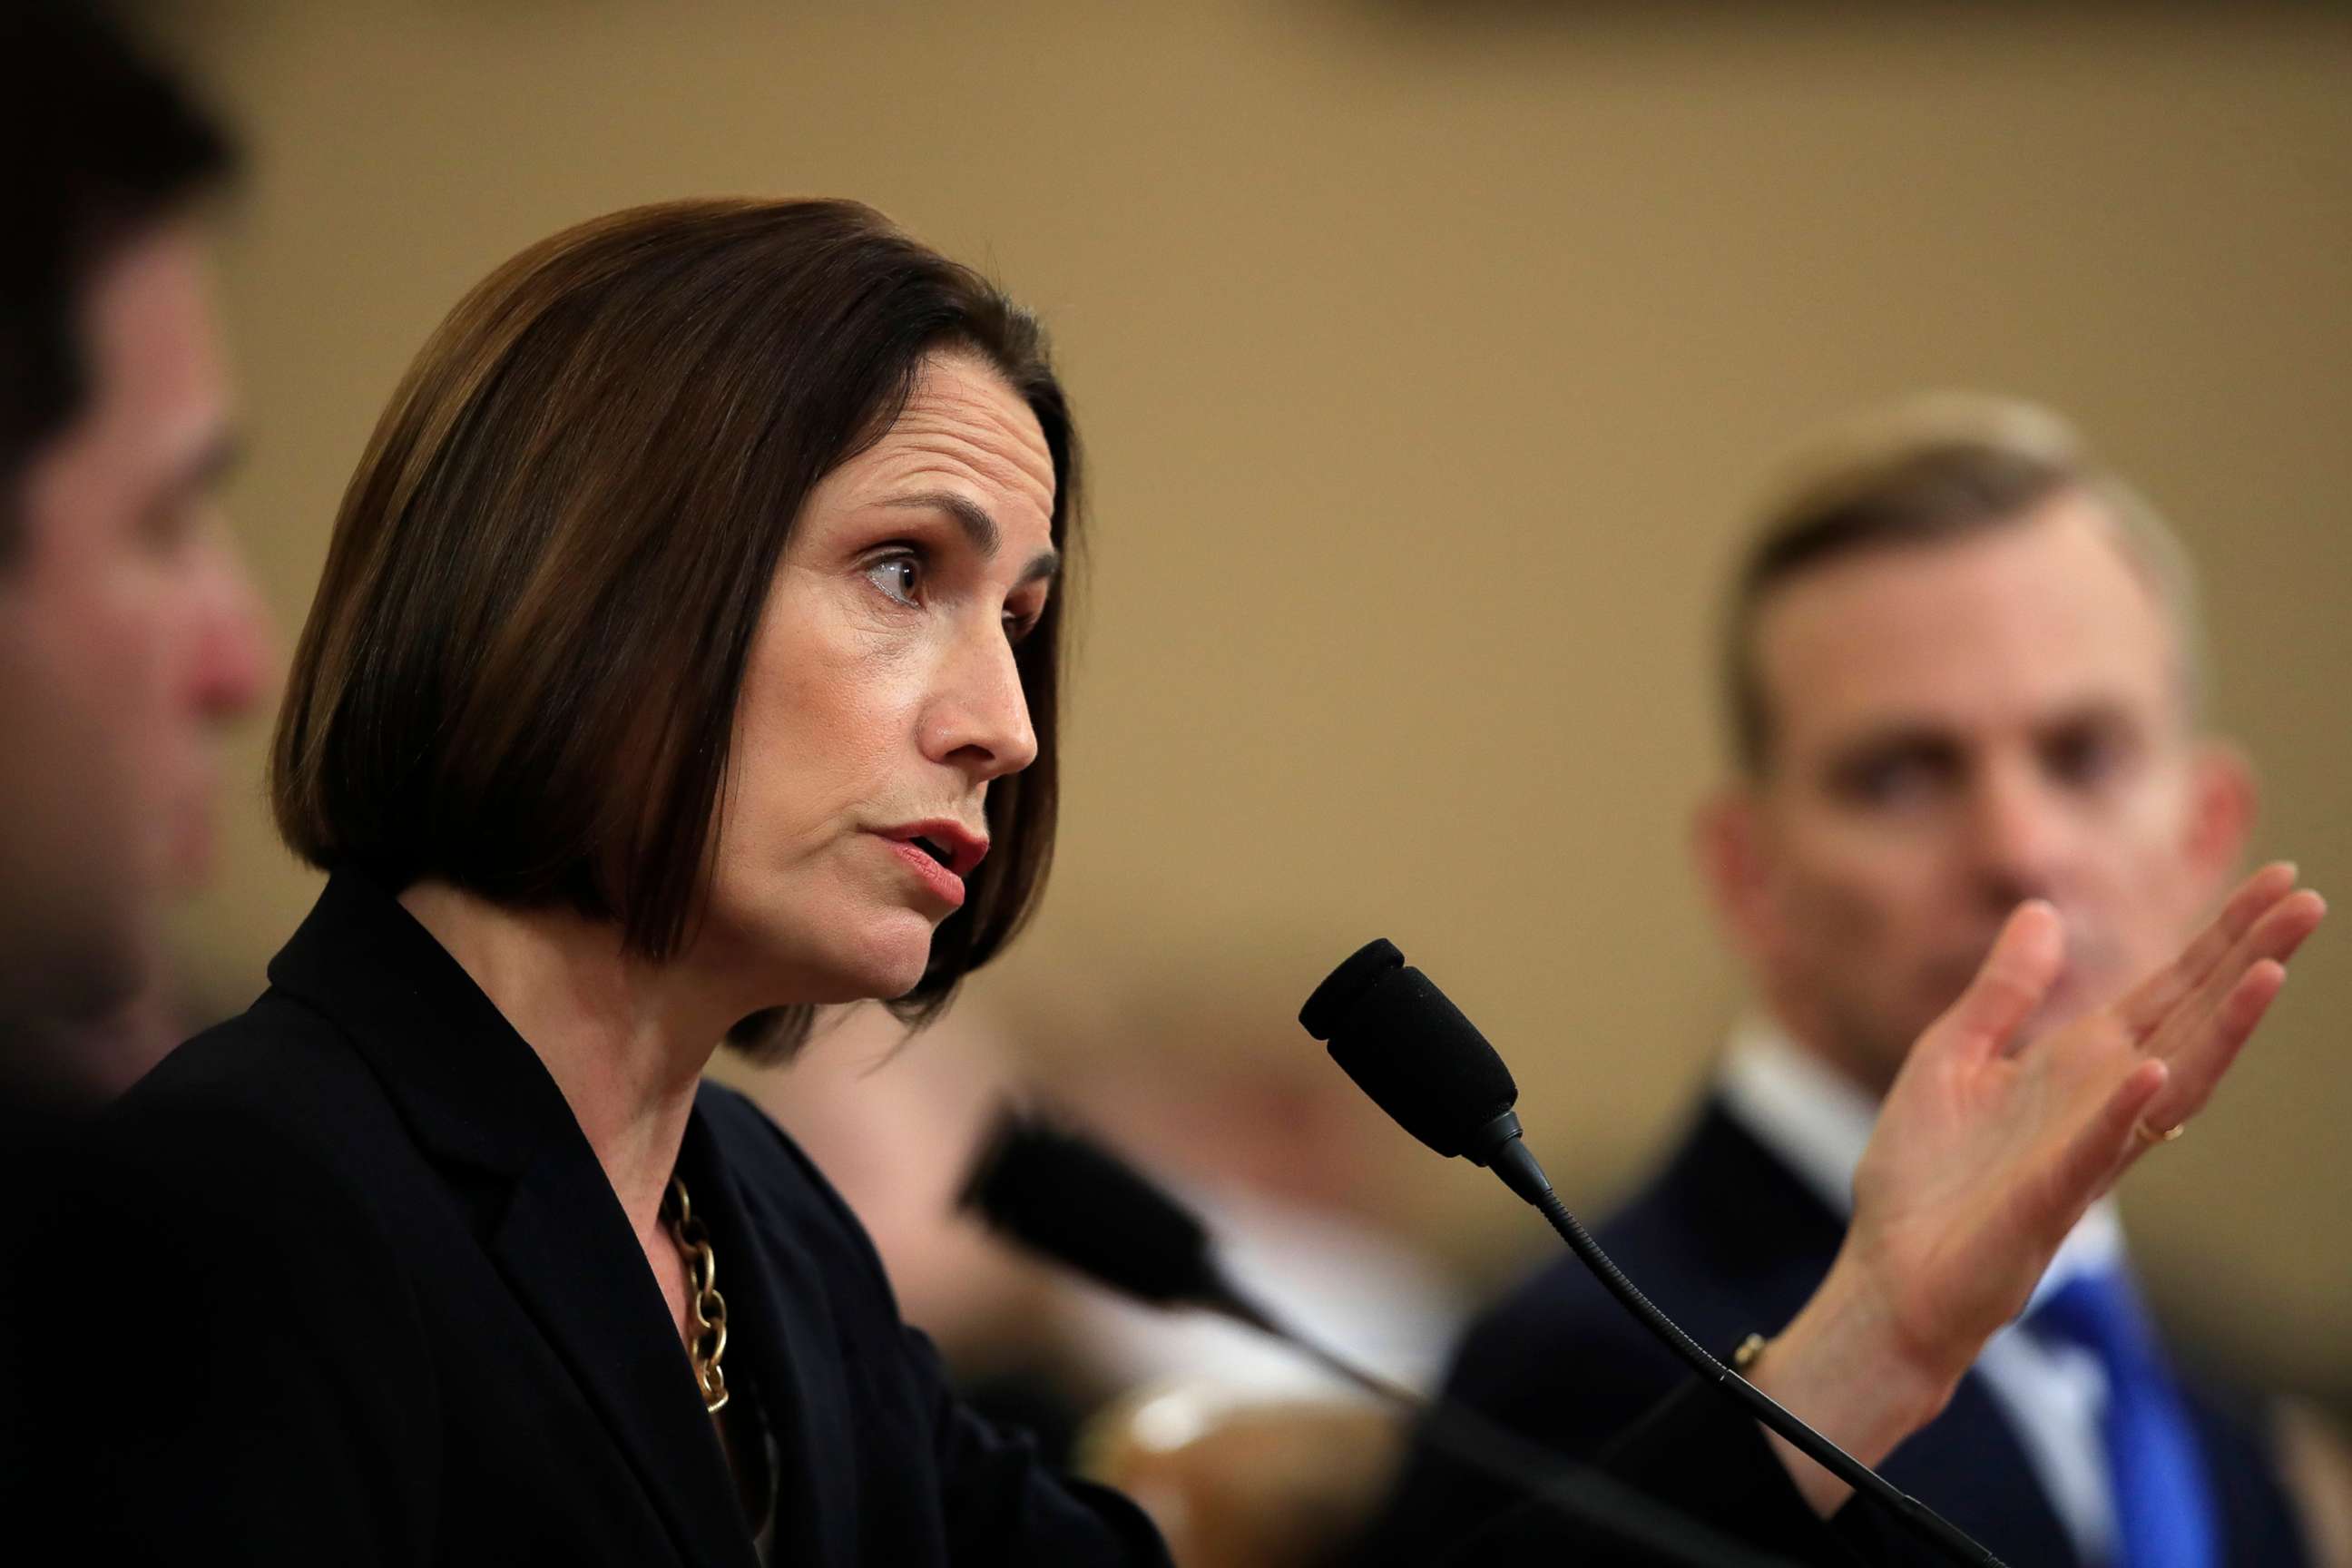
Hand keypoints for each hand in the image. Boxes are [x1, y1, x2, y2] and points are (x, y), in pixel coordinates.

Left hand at [1752, 863, 2325, 1510]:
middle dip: (2247, 961)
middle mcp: (2100, 1101)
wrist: (1890, 1277)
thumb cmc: (1923, 1178)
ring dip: (2222, 1029)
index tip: (2277, 879)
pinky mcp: (2048, 1200)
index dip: (2220, 936)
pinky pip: (2097, 1150)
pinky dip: (2126, 1112)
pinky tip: (2156, 1071)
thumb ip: (2002, 991)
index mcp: (2077, 1064)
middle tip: (2308, 900)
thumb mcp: (1952, 1056)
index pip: (2167, 989)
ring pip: (2173, 1082)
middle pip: (2191, 1020)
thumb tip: (2041, 910)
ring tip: (2270, 970)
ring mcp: (2084, 1150)